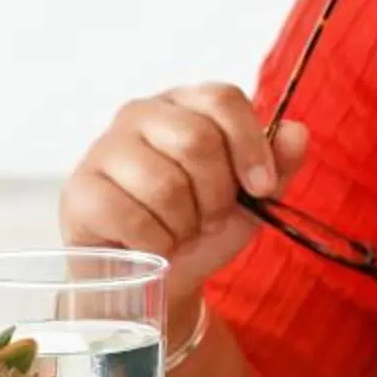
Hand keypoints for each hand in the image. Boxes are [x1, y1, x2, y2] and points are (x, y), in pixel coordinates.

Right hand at [60, 83, 310, 297]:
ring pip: (165, 184)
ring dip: (183, 225)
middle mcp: (140, 114)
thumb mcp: (248, 201)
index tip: (260, 187)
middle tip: (209, 219)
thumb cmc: (197, 228)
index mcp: (184, 105)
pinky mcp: (79, 189)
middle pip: (196, 140)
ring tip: (176, 232)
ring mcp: (103, 148)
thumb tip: (297, 132)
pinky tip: (150, 244)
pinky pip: (131, 216)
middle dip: (215, 195)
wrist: (150, 278)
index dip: (249, 144)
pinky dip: (153, 243)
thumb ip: (277, 167)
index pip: (223, 99)